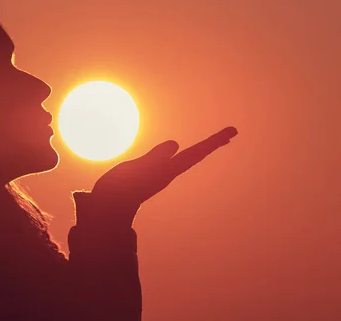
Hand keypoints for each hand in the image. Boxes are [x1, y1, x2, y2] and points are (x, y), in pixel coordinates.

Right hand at [91, 127, 237, 205]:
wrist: (107, 209)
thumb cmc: (119, 190)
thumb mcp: (137, 171)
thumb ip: (155, 158)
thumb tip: (175, 145)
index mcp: (168, 170)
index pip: (196, 153)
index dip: (213, 141)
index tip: (232, 132)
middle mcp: (168, 172)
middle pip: (196, 155)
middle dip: (213, 143)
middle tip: (232, 133)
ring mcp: (159, 174)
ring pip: (186, 158)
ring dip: (201, 149)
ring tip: (215, 142)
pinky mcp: (148, 175)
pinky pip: (170, 161)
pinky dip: (180, 153)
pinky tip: (177, 152)